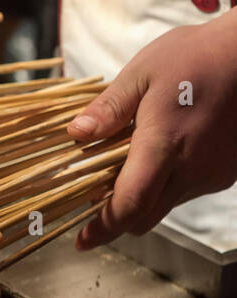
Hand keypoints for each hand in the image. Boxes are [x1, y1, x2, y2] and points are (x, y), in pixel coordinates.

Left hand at [68, 10, 236, 247]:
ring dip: (142, 197)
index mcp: (164, 146)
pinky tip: (158, 154)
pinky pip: (188, 189)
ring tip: (123, 164)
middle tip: (90, 201)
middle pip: (146, 216)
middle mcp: (193, 169)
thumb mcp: (143, 73)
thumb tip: (75, 133)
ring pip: (167, 204)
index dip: (103, 229)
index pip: (130, 204)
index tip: (80, 241)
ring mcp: (215, 174)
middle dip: (116, 218)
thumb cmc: (197, 57)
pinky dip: (166, 183)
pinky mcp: (228, 172)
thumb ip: (108, 108)